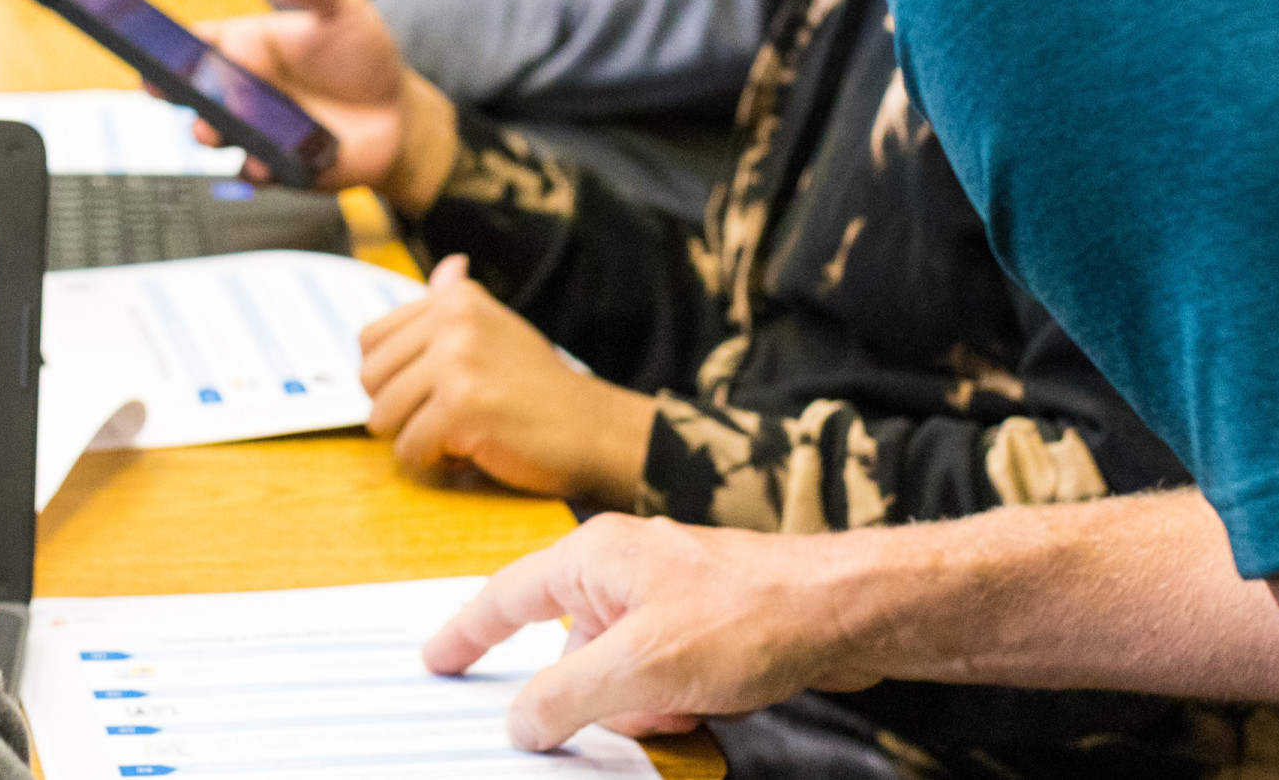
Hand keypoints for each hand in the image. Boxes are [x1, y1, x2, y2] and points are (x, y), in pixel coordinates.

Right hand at [190, 0, 459, 205]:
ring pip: (217, 133)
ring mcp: (257, 129)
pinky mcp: (276, 165)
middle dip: (174, 92)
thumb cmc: (363, 56)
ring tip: (213, 130)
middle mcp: (244, 90)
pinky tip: (262, 163)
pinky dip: (253, 169)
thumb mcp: (344, 8)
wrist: (398, 115)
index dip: (169, 46)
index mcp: (248, 47)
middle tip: (169, 91)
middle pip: (194, 91)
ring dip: (209, 132)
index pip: (198, 44)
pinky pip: (253, 171)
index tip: (149, 48)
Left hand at [359, 256, 655, 500]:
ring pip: (382, 417)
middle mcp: (452, 320)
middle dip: (398, 411)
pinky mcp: (461, 407)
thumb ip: (460, 301)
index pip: (369, 340)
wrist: (594, 428)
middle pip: (370, 378)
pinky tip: (472, 451)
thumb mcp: (499, 329)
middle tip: (444, 419)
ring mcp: (457, 362)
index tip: (427, 391)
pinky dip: (436, 462)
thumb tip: (448, 265)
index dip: (388, 377)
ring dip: (416, 438)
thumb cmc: (540, 387)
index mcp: (454, 299)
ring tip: (460, 433)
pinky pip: (410, 448)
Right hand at [425, 514, 899, 750]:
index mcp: (593, 560)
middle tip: (633, 708)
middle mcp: (623, 570)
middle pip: (570, 651)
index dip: (465, 635)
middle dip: (596, 697)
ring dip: (643, 704)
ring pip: (618, 674)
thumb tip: (519, 720)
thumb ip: (562, 695)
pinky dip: (675, 699)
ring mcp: (664, 597)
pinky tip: (710, 701)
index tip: (435, 660)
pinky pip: (659, 676)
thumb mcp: (637, 667)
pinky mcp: (700, 625)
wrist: (843, 614)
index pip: (504, 598)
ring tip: (687, 700)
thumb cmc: (750, 616)